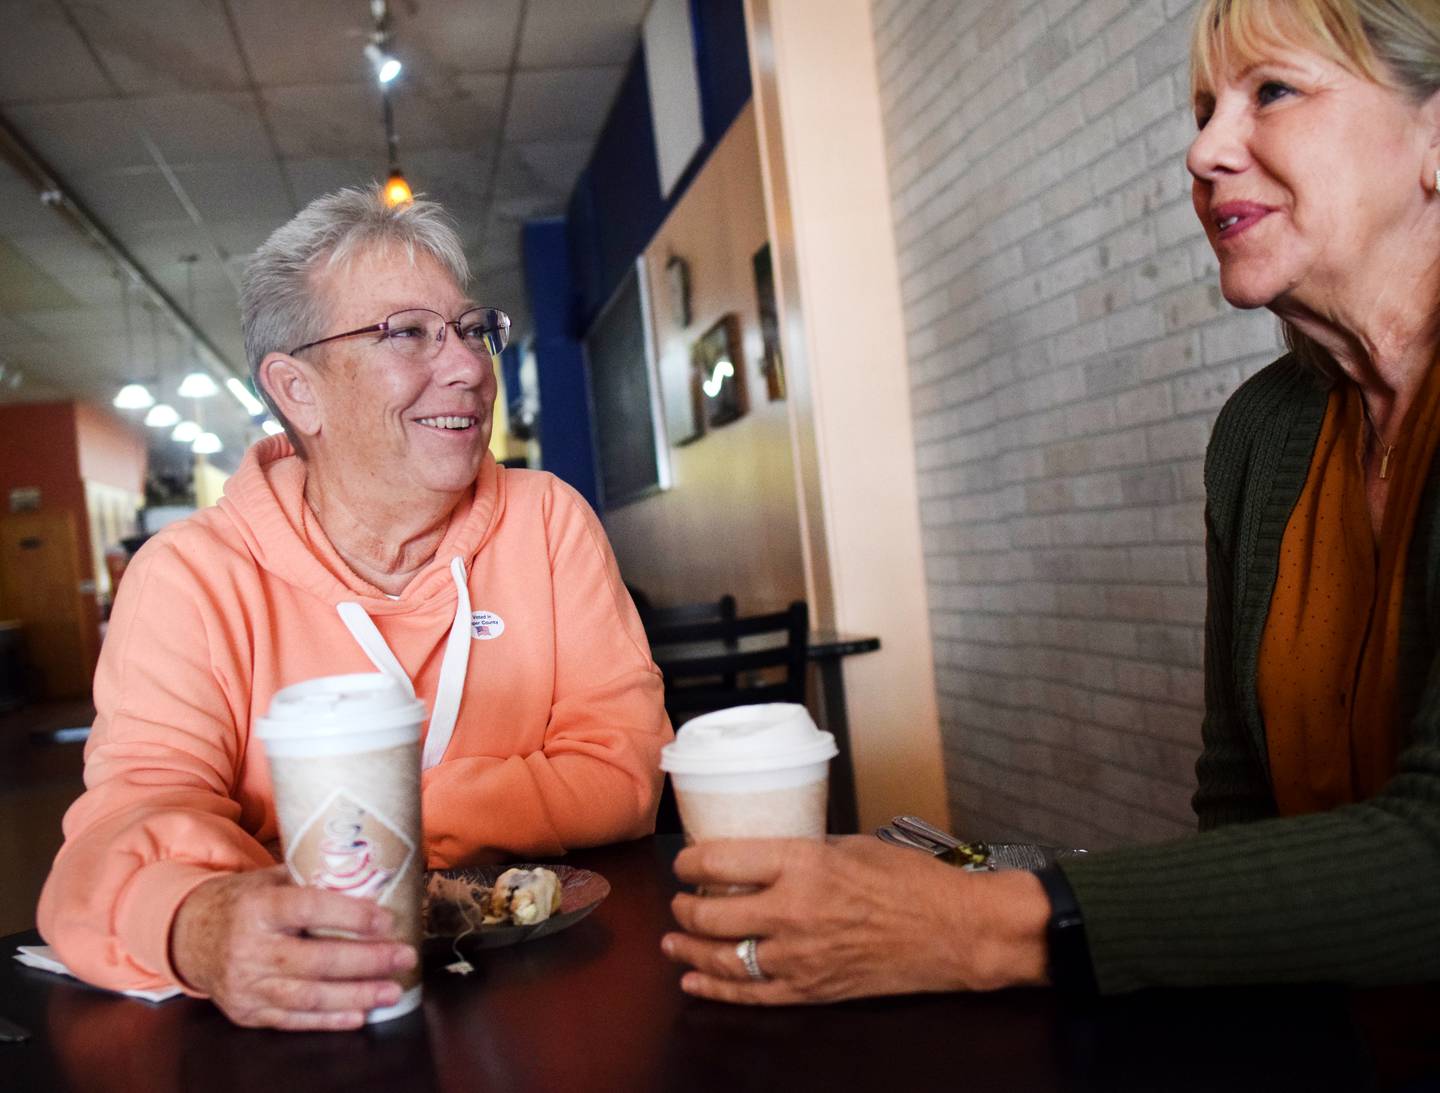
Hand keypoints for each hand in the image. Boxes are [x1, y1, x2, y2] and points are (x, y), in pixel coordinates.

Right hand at [169, 866, 416, 1029]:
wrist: (190, 935)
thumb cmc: (244, 902)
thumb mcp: (271, 879)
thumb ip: (313, 879)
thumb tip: (373, 875)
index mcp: (258, 907)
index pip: (310, 909)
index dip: (352, 916)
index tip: (387, 920)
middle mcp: (249, 948)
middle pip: (317, 959)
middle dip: (368, 961)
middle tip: (404, 957)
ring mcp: (246, 984)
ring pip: (309, 996)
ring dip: (357, 995)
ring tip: (392, 991)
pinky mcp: (247, 1012)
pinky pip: (294, 1020)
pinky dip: (330, 1019)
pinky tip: (360, 1014)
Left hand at [661, 837, 1049, 1004]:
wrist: (956, 932)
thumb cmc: (911, 880)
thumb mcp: (851, 845)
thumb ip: (803, 851)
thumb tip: (767, 854)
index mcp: (801, 865)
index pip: (719, 863)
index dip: (689, 862)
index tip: (684, 861)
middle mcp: (791, 911)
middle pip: (710, 915)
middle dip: (684, 908)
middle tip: (680, 900)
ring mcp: (799, 957)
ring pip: (722, 958)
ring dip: (689, 950)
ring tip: (672, 942)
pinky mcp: (811, 990)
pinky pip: (750, 994)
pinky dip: (716, 989)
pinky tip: (694, 981)